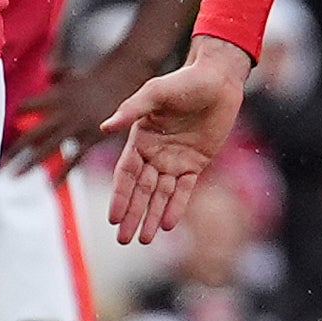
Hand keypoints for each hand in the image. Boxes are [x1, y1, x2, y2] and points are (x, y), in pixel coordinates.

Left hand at [2, 56, 142, 174]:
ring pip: (47, 149)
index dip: (18, 115)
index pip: (27, 107)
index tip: (5, 125)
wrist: (123, 82)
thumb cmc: (96, 81)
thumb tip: (48, 70)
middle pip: (31, 134)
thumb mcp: (72, 73)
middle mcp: (61, 113)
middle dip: (13, 150)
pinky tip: (49, 185)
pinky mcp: (90, 139)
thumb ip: (57, 73)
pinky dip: (61, 174)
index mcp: (54, 96)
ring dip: (29, 164)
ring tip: (14, 177)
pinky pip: (73, 160)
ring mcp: (75, 128)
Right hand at [101, 41, 253, 243]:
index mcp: (139, 139)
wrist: (217, 80)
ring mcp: (174, 160)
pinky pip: (184, 190)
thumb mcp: (155, 93)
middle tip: (123, 240)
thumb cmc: (183, 82)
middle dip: (132, 215)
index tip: (113, 218)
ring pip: (160, 195)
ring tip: (144, 241)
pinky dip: (176, 207)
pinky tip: (167, 225)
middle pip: (141, 191)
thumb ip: (131, 111)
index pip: (126, 175)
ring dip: (151, 216)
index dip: (120, 196)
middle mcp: (154, 153)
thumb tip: (104, 128)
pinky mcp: (195, 163)